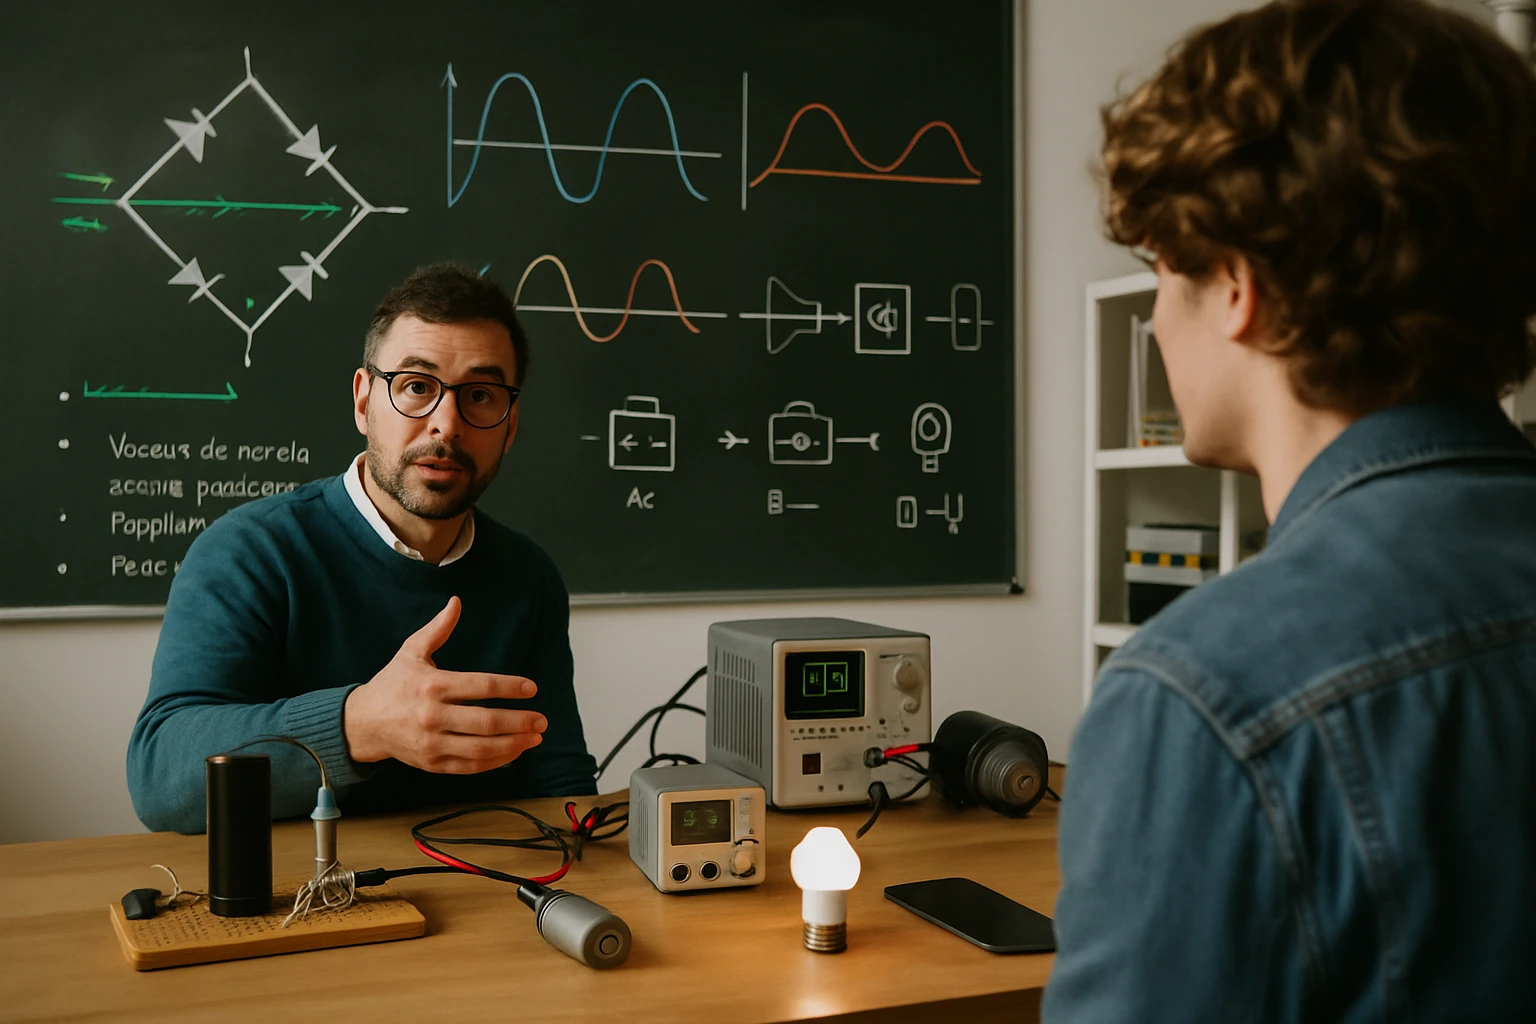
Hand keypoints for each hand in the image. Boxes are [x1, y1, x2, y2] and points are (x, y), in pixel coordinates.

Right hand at [343, 596, 546, 771]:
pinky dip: (496, 761)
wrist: (362, 724)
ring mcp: (433, 743)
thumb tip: (456, 602)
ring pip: (481, 748)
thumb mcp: (411, 652)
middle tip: (541, 719)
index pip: (481, 687)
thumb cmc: (392, 684)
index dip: (510, 687)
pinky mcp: (433, 763)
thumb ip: (437, 629)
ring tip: (535, 737)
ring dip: (513, 744)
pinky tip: (514, 751)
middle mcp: (433, 716)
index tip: (531, 688)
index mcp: (433, 686)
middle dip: (519, 721)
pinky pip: (470, 766)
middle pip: (486, 721)